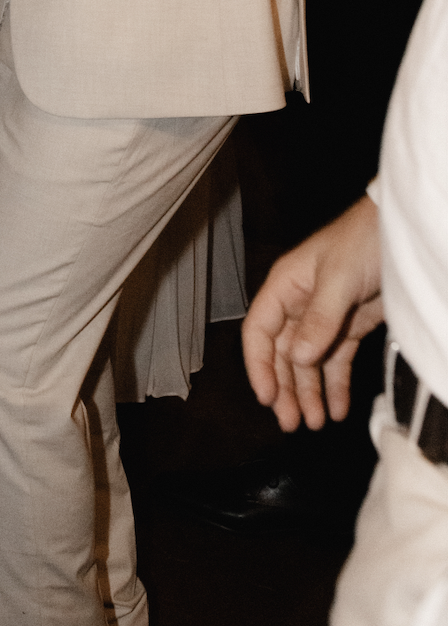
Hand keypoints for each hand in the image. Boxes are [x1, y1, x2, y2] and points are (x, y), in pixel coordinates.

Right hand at [241, 196, 383, 432]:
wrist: (400, 234)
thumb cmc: (362, 241)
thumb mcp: (339, 278)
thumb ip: (319, 319)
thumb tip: (297, 358)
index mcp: (285, 286)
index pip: (259, 329)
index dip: (258, 364)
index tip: (267, 396)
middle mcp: (299, 304)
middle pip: (281, 352)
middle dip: (285, 388)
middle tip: (291, 422)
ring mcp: (324, 318)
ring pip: (307, 362)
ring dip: (308, 392)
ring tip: (313, 423)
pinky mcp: (349, 327)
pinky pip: (336, 362)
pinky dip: (335, 386)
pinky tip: (336, 408)